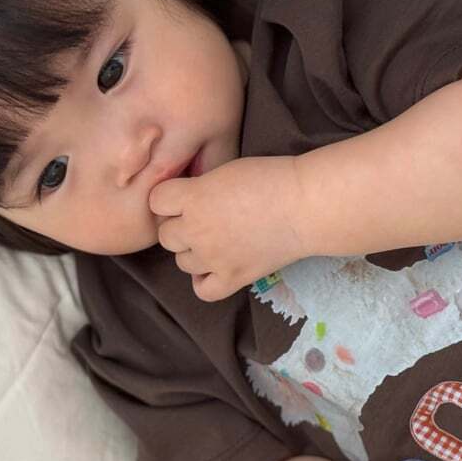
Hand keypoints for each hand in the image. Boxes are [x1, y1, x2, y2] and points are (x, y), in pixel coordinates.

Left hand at [148, 155, 306, 301]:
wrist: (304, 205)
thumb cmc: (272, 178)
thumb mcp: (225, 170)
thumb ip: (200, 187)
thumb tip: (186, 200)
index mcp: (193, 197)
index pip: (156, 201)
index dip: (169, 198)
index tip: (185, 196)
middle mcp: (196, 229)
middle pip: (166, 235)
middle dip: (180, 226)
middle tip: (205, 218)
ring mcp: (212, 257)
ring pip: (181, 261)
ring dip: (193, 251)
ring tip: (216, 240)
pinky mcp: (232, 278)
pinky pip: (202, 290)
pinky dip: (204, 280)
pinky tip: (215, 267)